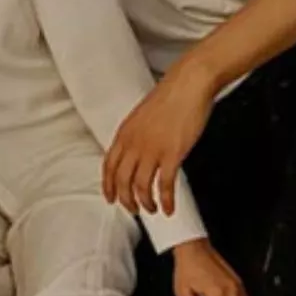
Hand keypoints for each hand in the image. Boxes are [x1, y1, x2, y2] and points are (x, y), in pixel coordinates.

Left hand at [103, 63, 214, 215]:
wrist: (187, 85)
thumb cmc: (169, 98)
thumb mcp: (141, 117)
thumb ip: (135, 136)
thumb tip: (136, 151)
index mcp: (124, 133)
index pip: (109, 166)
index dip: (108, 185)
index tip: (110, 197)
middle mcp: (134, 143)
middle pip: (122, 180)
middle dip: (125, 200)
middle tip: (133, 210)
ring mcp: (152, 149)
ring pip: (141, 186)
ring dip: (145, 203)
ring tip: (152, 209)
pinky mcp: (172, 154)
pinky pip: (165, 184)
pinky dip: (165, 200)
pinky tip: (168, 208)